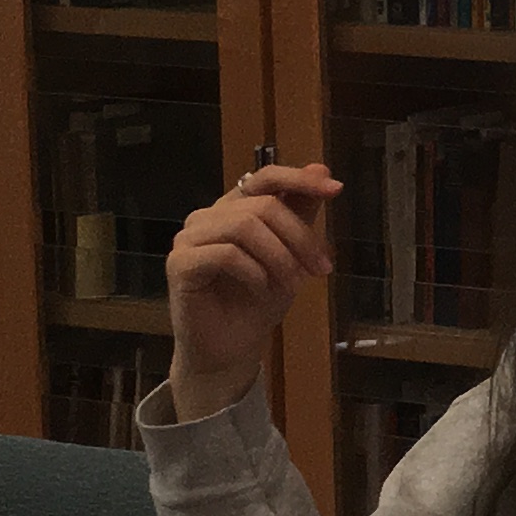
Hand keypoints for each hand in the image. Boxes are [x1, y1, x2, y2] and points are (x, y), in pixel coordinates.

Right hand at [164, 163, 340, 422]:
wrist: (230, 348)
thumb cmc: (258, 300)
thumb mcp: (291, 253)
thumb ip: (301, 213)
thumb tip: (322, 168)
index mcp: (233, 208)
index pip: (264, 177)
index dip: (299, 178)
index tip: (336, 190)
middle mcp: (207, 217)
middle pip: (263, 206)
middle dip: (300, 237)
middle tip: (320, 268)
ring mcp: (189, 239)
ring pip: (245, 226)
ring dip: (280, 258)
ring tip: (293, 285)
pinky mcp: (179, 264)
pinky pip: (226, 254)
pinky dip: (255, 272)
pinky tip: (263, 289)